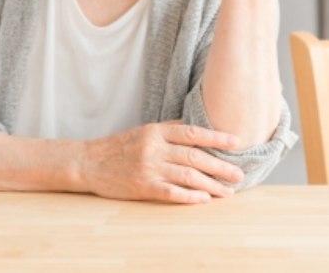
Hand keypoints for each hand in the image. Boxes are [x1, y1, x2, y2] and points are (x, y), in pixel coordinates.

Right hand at [77, 122, 243, 203]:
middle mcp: (154, 148)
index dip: (216, 137)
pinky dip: (189, 196)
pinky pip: (170, 192)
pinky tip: (204, 199)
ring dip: (210, 185)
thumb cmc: (121, 146)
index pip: (192, 132)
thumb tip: (200, 128)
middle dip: (220, 166)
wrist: (89, 162)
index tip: (236, 142)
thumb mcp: (145, 130)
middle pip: (194, 156)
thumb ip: (170, 130)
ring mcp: (148, 168)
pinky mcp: (142, 186)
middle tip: (239, 174)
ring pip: (187, 175)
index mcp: (157, 131)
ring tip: (227, 191)